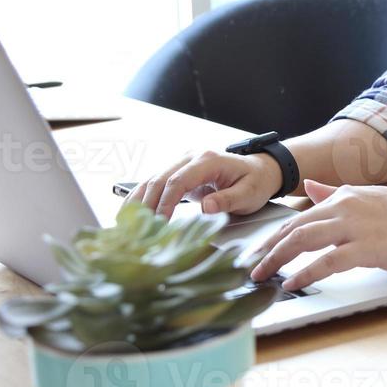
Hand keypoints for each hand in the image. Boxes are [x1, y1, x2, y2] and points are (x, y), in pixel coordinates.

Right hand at [131, 149, 282, 219]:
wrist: (262, 170)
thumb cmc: (256, 181)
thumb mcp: (248, 194)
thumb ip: (227, 200)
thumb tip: (205, 208)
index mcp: (208, 160)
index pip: (178, 180)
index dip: (166, 202)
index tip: (159, 223)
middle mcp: (191, 157)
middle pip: (160, 179)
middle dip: (147, 204)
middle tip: (137, 229)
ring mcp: (184, 163)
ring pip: (153, 180)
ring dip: (138, 201)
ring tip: (124, 223)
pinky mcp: (180, 173)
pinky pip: (157, 184)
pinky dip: (142, 198)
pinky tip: (130, 213)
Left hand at [246, 179, 386, 290]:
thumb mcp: (372, 199)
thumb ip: (338, 195)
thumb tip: (311, 189)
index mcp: (345, 195)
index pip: (301, 215)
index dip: (276, 234)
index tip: (259, 250)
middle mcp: (345, 205)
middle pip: (294, 226)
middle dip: (267, 247)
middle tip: (249, 265)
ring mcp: (355, 226)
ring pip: (303, 240)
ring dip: (277, 259)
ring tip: (260, 275)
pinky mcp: (367, 248)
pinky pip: (326, 262)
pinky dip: (305, 273)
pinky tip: (291, 284)